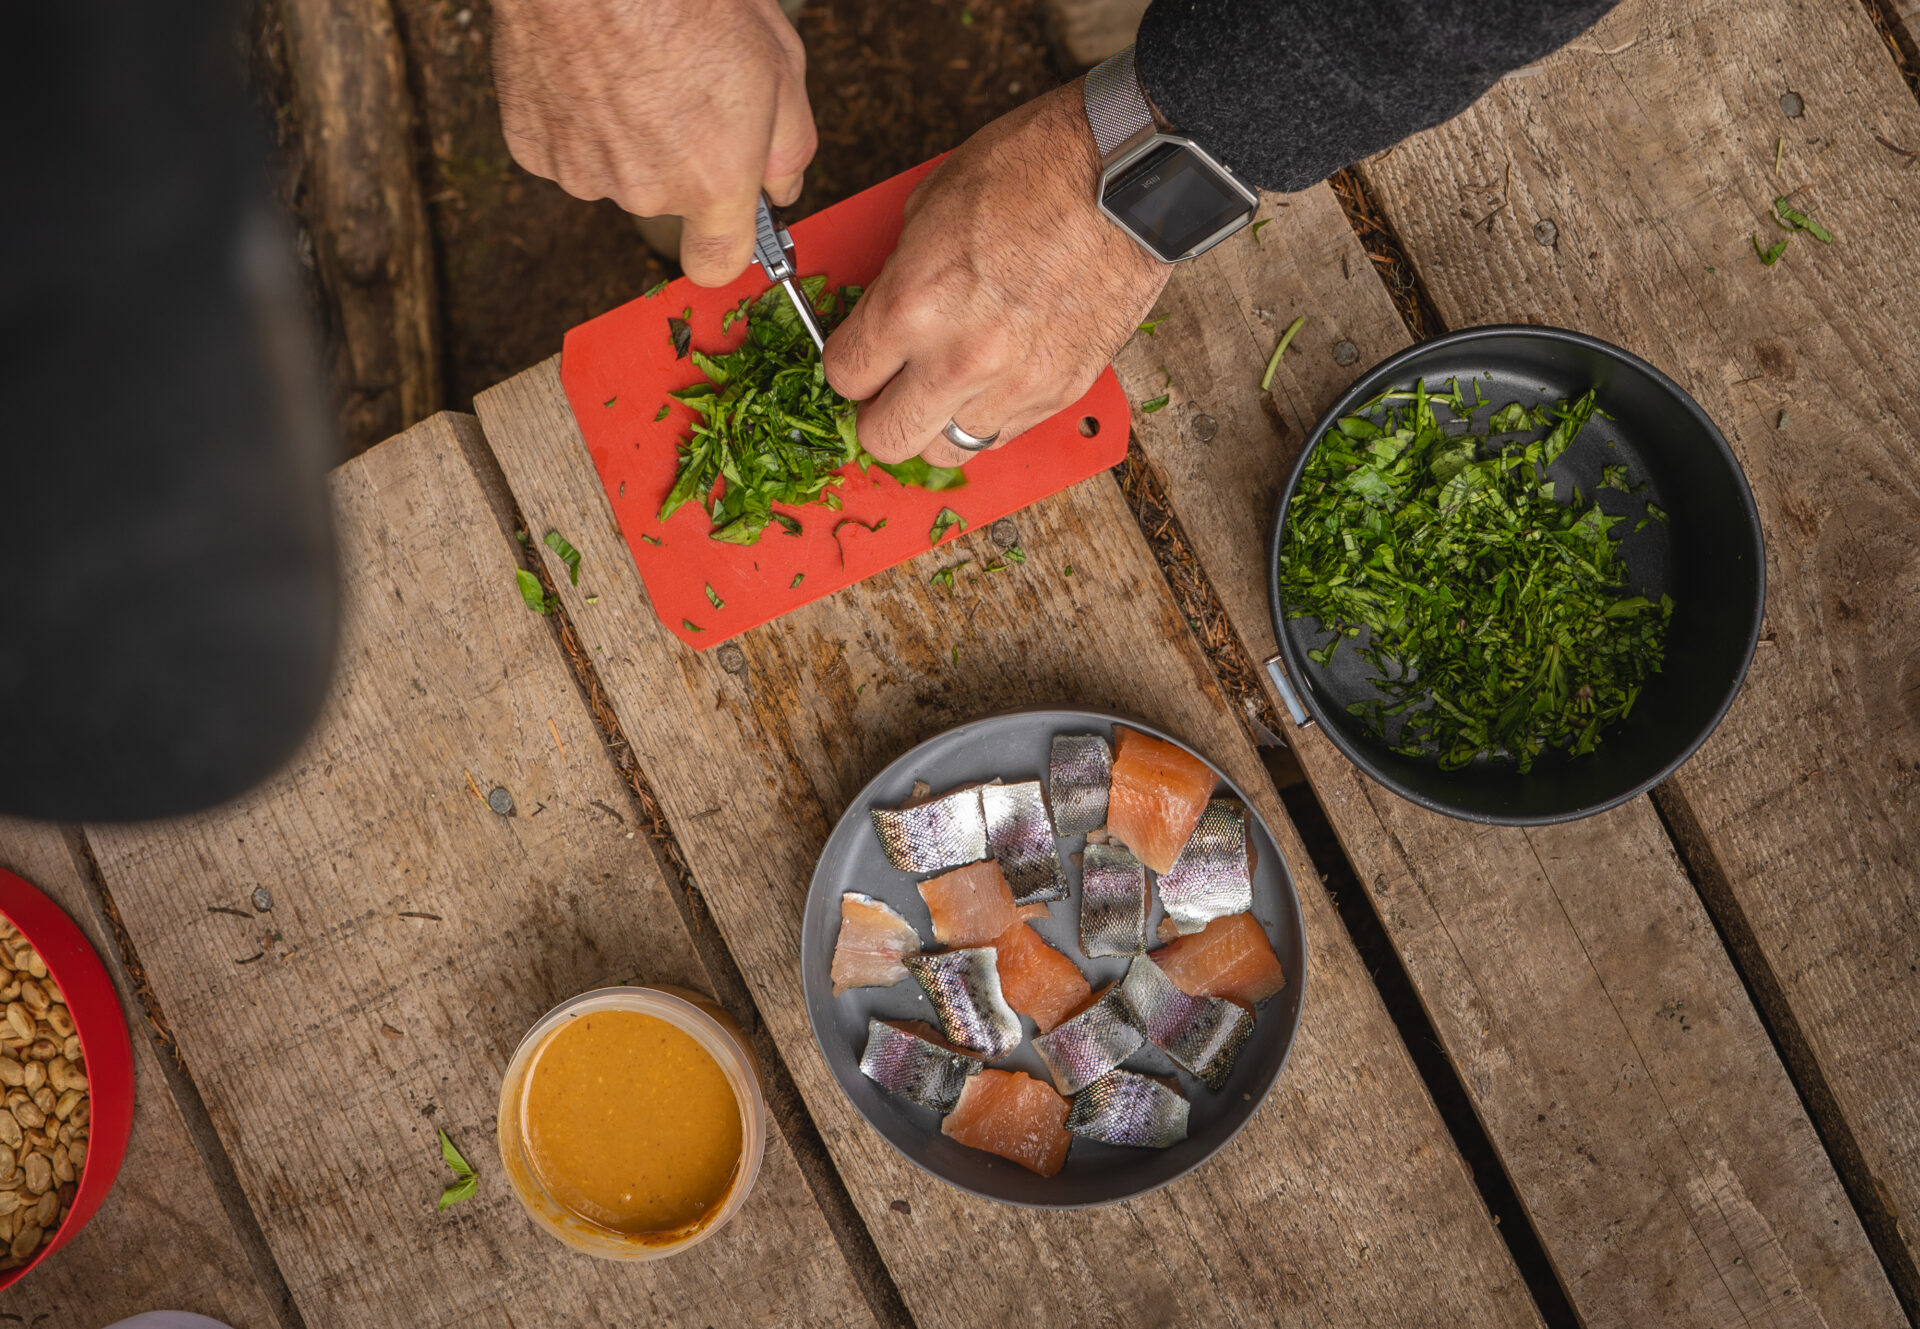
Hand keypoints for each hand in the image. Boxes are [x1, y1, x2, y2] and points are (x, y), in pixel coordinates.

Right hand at [492, 0, 816, 285]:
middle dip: (678, 157)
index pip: (716, 265)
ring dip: (625, 136)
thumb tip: (782, 186)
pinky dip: (576, 118)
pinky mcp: (532, 147)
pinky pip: (566, 146)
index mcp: (713, 181)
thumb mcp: (779, 62)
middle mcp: (646, 192)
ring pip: (614, 171)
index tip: (727, 214)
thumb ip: (790, 144)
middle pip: (667, 201)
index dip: (723, 239)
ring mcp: (583, 173)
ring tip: (630, 67)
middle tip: (680, 87)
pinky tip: (588, 69)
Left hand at [823, 80, 1169, 468]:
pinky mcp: (1061, 394)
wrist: (1126, 178)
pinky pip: (1005, 432)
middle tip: (891, 388)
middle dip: (879, 416)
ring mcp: (1015, 386)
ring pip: (947, 453)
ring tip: (949, 387)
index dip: (847, 365)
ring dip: (938, 423)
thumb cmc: (1034, 171)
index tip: (860, 356)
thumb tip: (883, 315)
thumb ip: (898, 277)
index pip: (845, 378)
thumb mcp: (930, 204)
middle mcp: (958, 361)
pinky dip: (992, 413)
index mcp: (912, 307)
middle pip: (885, 441)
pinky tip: (997, 375)